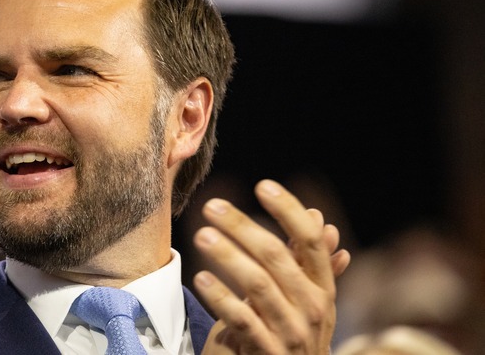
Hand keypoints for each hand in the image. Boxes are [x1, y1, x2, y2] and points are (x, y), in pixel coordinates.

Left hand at [193, 179, 350, 353]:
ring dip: (227, 256)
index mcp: (323, 289)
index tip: (263, 185)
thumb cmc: (289, 334)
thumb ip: (306, 262)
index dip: (289, 210)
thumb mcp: (305, 300)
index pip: (311, 240)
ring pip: (258, 284)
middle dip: (242, 227)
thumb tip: (318, 217)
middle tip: (211, 206)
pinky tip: (200, 279)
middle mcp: (314, 308)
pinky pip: (242, 319)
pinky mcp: (267, 352)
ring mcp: (291, 332)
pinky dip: (221, 297)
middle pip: (276, 257)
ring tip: (201, 236)